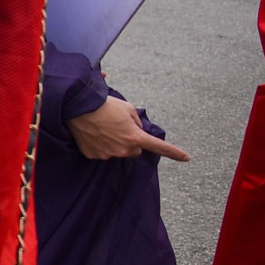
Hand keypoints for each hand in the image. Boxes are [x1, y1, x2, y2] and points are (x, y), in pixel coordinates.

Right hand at [66, 96, 189, 161]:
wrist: (77, 108)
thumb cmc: (104, 105)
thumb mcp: (127, 109)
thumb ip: (137, 122)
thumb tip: (137, 130)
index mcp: (135, 137)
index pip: (159, 147)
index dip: (174, 153)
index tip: (187, 158)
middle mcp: (124, 149)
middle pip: (134, 150)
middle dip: (131, 142)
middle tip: (118, 128)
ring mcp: (108, 154)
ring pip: (118, 152)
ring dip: (114, 143)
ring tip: (102, 128)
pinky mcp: (93, 155)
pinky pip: (102, 153)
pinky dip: (99, 145)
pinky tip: (93, 134)